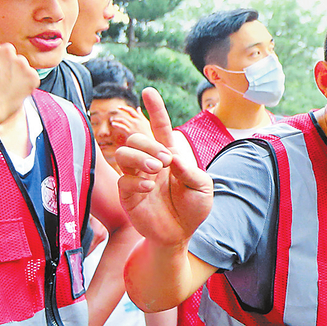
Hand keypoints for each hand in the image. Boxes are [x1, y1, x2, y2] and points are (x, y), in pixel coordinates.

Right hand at [0, 26, 37, 129]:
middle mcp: (7, 50)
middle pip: (6, 54)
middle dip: (0, 65)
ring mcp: (21, 64)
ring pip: (19, 65)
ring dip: (13, 74)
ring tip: (0, 89)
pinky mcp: (33, 78)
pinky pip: (30, 78)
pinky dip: (24, 84)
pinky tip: (11, 93)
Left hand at [107, 104, 151, 147]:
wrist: (148, 142)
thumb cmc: (147, 132)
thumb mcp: (145, 122)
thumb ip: (141, 115)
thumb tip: (138, 108)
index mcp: (140, 119)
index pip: (131, 110)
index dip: (124, 108)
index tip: (119, 107)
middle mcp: (136, 121)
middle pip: (126, 114)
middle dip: (120, 110)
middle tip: (115, 110)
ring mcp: (133, 126)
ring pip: (122, 120)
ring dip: (116, 119)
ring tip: (112, 119)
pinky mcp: (129, 132)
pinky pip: (121, 126)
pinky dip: (116, 124)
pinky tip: (113, 124)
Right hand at [114, 88, 212, 246]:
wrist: (182, 233)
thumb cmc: (193, 208)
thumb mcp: (203, 188)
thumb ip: (191, 171)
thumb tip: (173, 159)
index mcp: (170, 156)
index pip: (160, 128)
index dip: (155, 110)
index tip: (149, 91)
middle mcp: (150, 163)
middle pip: (137, 138)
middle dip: (149, 145)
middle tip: (164, 161)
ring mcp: (137, 177)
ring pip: (124, 154)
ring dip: (140, 157)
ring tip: (155, 170)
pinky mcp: (128, 195)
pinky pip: (123, 180)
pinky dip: (135, 180)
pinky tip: (148, 187)